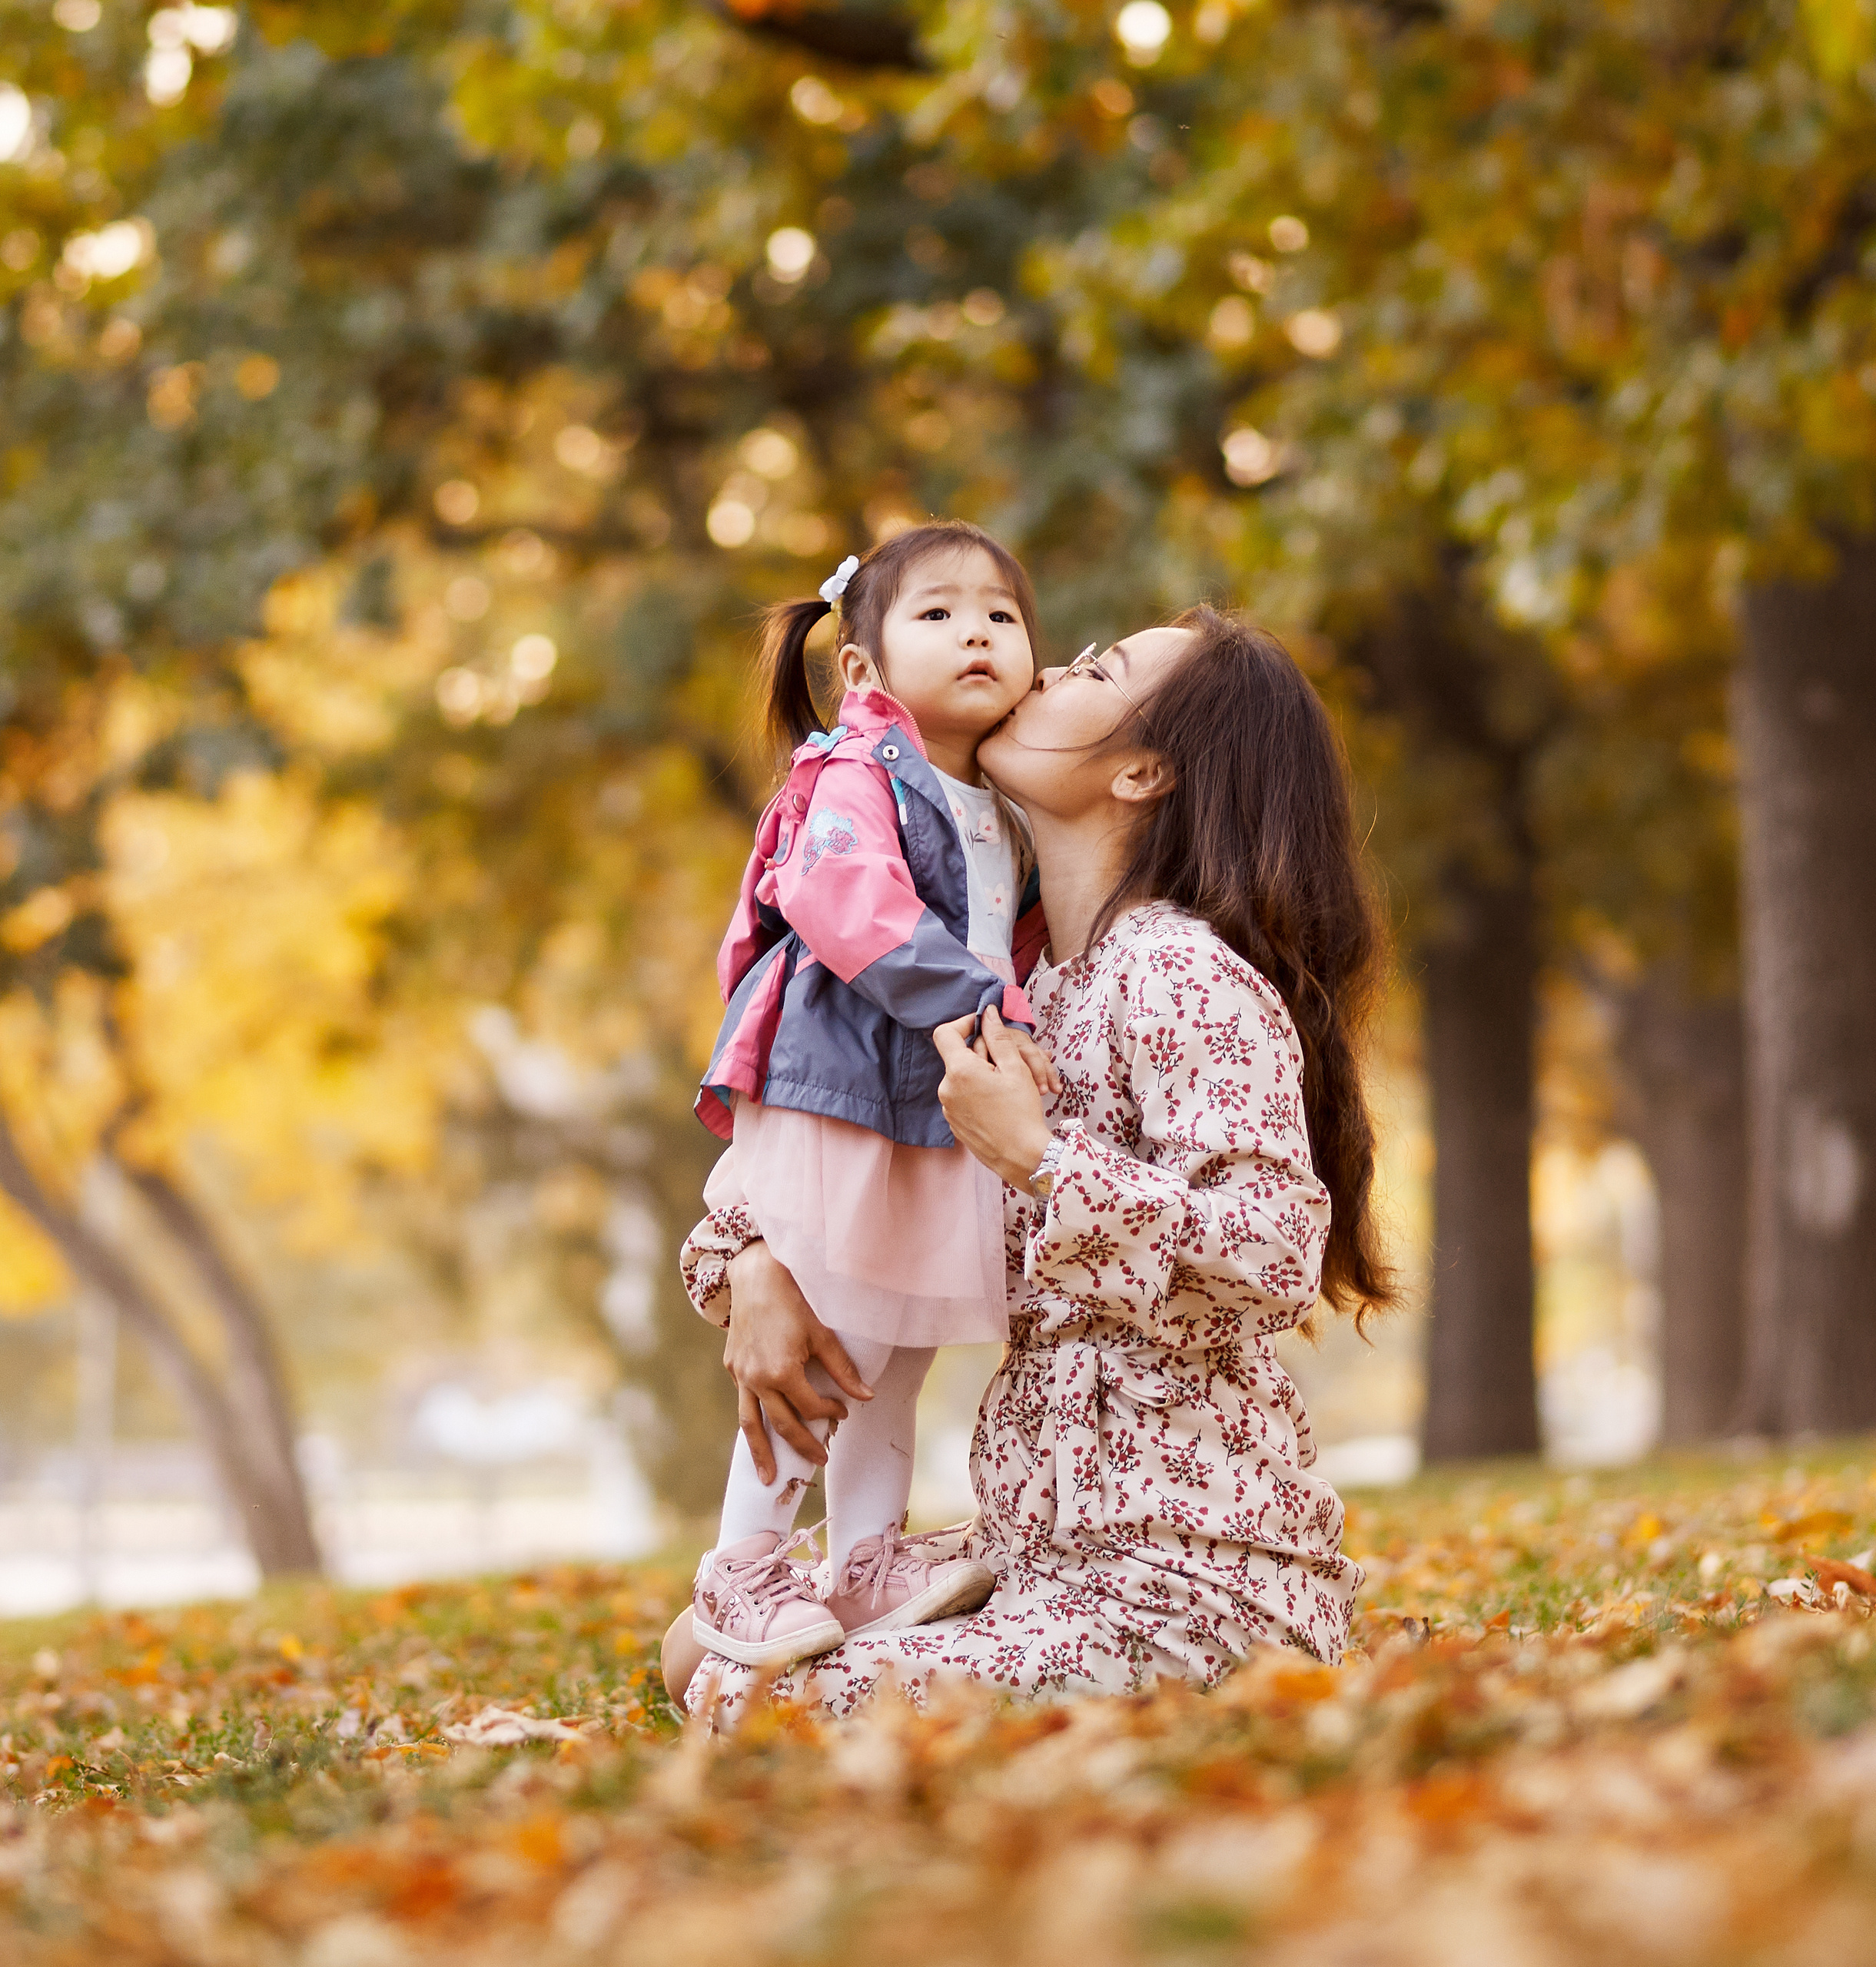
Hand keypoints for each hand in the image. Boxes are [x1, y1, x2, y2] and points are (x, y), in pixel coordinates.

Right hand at [723, 1242, 871, 1483]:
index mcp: (782, 1373)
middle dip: (802, 1446)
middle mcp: (757, 1379)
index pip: (810, 1408)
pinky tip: (758, 1433)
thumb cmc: (795, 1300)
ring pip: (750, 1423)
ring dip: (761, 1453)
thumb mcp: (823, 1334)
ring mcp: (741, 1375)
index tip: (843, 1411)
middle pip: (782, 1425)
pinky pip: (743, 1402)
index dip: (830, 1412)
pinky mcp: (732, 1367)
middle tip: (819, 1462)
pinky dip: (751, 1421)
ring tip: (768, 1479)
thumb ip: (842, 1370)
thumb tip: (866, 1397)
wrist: (756, 1274)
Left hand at [934, 1006, 1055, 1190]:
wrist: (1022, 1157)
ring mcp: (948, 1108)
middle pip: (960, 1057)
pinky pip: (964, 1098)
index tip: (984, 1026)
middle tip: (1013, 1063)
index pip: (945, 1033)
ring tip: (1011, 1087)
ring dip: (984, 1075)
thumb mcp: (1015, 1068)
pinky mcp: (955, 1124)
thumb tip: (987, 1013)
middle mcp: (946, 1089)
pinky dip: (980, 1094)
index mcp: (959, 1071)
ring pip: (963, 1078)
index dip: (964, 1024)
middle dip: (985, 1054)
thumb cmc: (1021, 1112)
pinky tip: (1002, 1104)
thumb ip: (998, 1037)